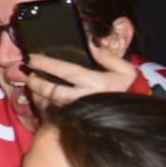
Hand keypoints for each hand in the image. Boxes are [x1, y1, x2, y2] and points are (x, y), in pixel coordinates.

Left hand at [23, 45, 140, 110]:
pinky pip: (54, 116)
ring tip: (31, 86)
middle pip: (52, 89)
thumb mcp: (126, 71)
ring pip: (50, 103)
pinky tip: (39, 101)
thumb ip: (108, 56)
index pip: (65, 70)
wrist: (137, 118)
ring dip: (37, 95)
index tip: (31, 58)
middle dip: (36, 81)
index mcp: (96, 83)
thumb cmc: (130, 91)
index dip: (46, 64)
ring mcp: (78, 113)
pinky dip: (43, 108)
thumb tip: (91, 42)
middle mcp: (84, 98)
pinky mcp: (76, 123)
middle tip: (28, 74)